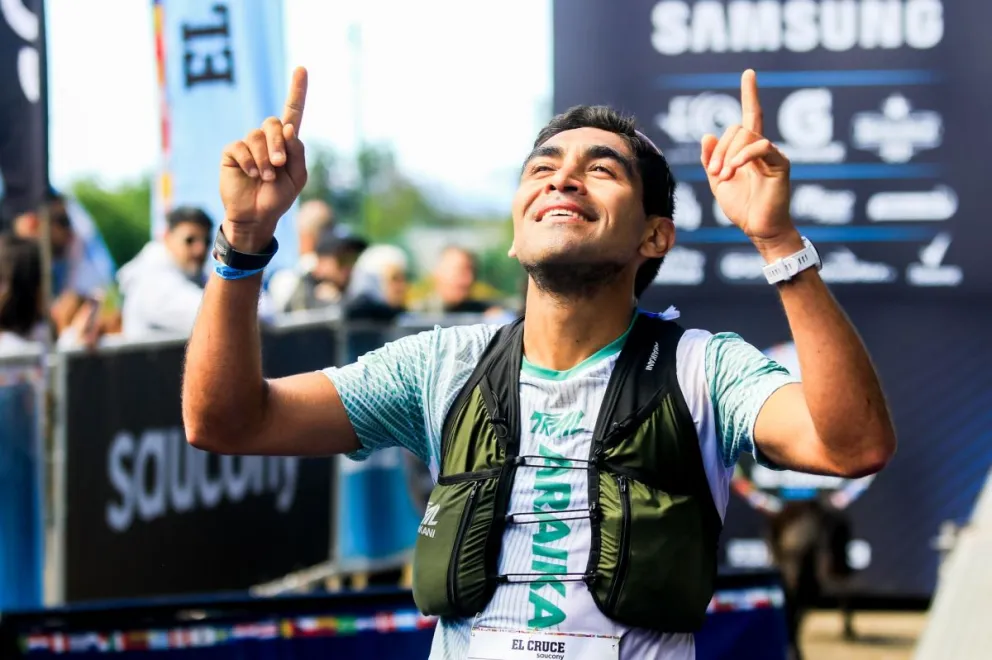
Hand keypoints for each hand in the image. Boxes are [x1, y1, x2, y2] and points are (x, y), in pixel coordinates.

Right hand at [220, 67, 308, 251]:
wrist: (257, 216)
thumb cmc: (278, 197)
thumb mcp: (297, 177)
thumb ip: (297, 153)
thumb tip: (288, 128)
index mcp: (286, 143)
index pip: (293, 112)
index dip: (297, 91)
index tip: (301, 68)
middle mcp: (267, 139)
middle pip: (274, 123)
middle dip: (278, 144)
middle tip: (278, 166)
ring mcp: (248, 144)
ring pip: (257, 136)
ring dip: (264, 159)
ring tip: (266, 177)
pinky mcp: (232, 152)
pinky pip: (240, 147)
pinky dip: (249, 162)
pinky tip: (251, 175)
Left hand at [701, 70, 797, 255]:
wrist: (758, 229)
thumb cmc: (742, 208)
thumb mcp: (717, 182)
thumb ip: (712, 159)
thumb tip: (708, 134)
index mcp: (748, 150)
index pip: (751, 116)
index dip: (750, 93)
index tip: (749, 73)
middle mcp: (762, 148)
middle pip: (738, 127)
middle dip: (720, 148)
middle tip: (715, 172)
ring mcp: (773, 154)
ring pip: (747, 135)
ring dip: (728, 154)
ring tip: (724, 176)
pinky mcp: (781, 164)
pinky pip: (762, 146)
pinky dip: (743, 155)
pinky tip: (734, 170)